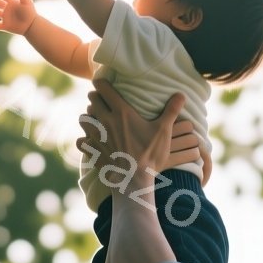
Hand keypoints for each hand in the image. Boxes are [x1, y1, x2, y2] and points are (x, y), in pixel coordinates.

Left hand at [77, 81, 203, 197]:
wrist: (133, 180)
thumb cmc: (150, 154)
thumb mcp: (163, 131)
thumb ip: (171, 111)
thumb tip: (182, 94)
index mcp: (121, 112)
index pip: (103, 88)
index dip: (102, 83)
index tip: (104, 83)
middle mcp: (105, 121)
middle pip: (92, 100)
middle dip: (96, 98)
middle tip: (102, 100)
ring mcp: (96, 136)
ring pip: (83, 119)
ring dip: (88, 117)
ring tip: (95, 119)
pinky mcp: (92, 151)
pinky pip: (80, 140)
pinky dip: (84, 139)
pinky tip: (90, 141)